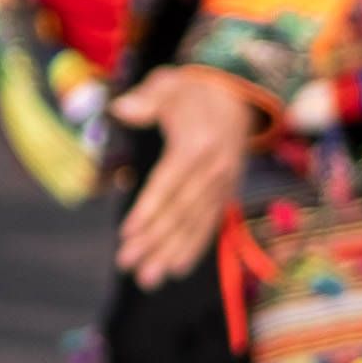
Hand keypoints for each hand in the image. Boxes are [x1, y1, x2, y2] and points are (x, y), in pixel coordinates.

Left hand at [107, 62, 262, 287]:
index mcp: (196, 144)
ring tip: (149, 278)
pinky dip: (194, 248)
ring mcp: (223, 185)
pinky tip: (176, 268)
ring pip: (195, 224)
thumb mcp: (170, 84)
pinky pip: (209, 224)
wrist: (239, 96)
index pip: (169, 183)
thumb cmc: (194, 91)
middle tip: (129, 265)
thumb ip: (146, 99)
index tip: (127, 234)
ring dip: (171, 253)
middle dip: (154, 241)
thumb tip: (121, 109)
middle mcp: (214, 170)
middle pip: (181, 211)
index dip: (149, 209)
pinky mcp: (226, 194)